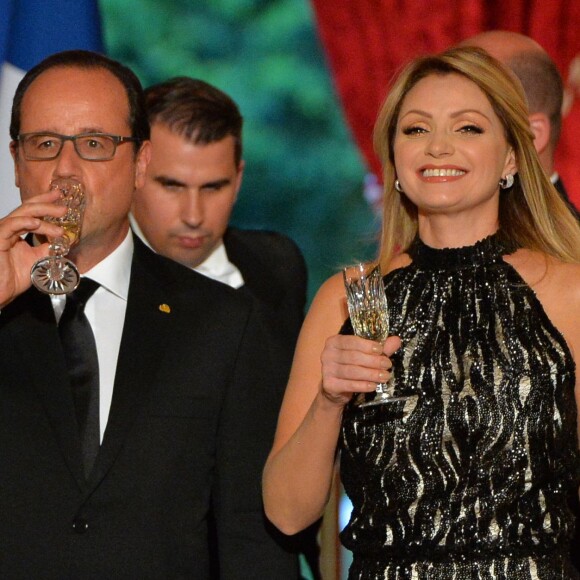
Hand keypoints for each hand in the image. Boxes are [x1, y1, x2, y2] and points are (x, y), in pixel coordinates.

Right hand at [0, 190, 66, 306]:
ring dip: (43, 216)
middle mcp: (8, 229)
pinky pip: (9, 225)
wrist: (1, 292)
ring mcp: (1, 232)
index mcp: (16, 231)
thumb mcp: (38, 260)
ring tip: (59, 220)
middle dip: (47, 204)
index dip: (45, 203)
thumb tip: (64, 240)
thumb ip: (48, 249)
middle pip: (28, 209)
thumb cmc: (13, 278)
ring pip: (22, 215)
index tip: (61, 199)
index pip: (32, 213)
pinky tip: (36, 223)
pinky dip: (23, 222)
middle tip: (64, 207)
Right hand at [320, 334, 401, 405]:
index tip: (380, 350)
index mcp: (334, 342)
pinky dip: (363, 385)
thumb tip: (396, 340)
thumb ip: (379, 348)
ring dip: (371, 374)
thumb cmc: (351, 366)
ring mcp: (326, 369)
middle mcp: (327, 354)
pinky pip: (349, 384)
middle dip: (373, 361)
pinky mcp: (329, 384)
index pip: (351, 341)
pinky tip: (373, 386)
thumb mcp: (365, 355)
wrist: (335, 389)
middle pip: (353, 357)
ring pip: (352, 371)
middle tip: (387, 365)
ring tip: (384, 377)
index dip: (367, 345)